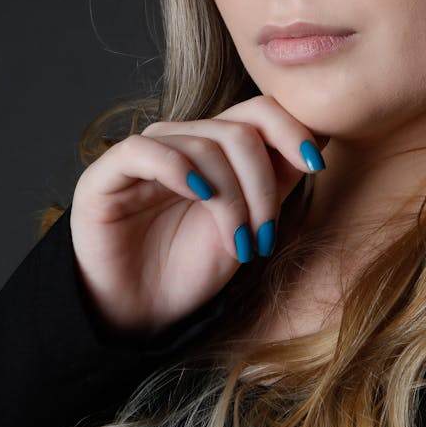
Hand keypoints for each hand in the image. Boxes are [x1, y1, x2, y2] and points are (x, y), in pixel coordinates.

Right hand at [68, 95, 327, 332]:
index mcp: (214, 148)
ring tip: (238, 244)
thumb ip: (276, 180)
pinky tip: (200, 196)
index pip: (258, 111)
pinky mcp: (105, 175)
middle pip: (239, 130)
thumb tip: (319, 139)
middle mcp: (180, 142)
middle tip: (265, 236)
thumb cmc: (191, 270)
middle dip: (262, 185)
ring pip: (203, 146)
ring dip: (232, 199)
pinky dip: (179, 170)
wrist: (139, 315)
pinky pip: (144, 151)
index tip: (316, 164)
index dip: (291, 130)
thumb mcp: (249, 222)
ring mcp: (144, 155)